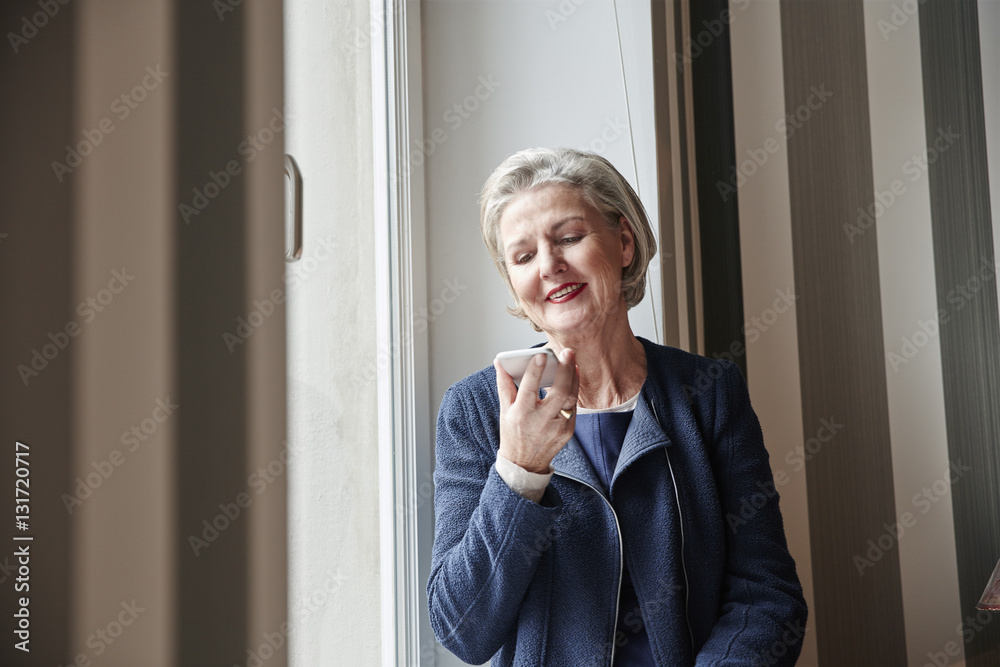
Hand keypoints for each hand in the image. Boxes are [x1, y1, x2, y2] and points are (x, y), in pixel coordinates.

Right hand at [495, 348, 578, 473]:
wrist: (524, 463)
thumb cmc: (513, 434)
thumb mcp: (505, 410)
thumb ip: (504, 385)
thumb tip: (500, 363)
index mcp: (522, 414)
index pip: (530, 388)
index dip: (535, 370)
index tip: (541, 354)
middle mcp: (541, 421)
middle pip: (559, 391)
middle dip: (565, 369)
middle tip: (567, 352)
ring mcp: (557, 427)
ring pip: (571, 398)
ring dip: (573, 377)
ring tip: (572, 361)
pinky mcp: (568, 432)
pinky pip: (573, 408)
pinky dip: (574, 391)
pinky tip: (573, 378)